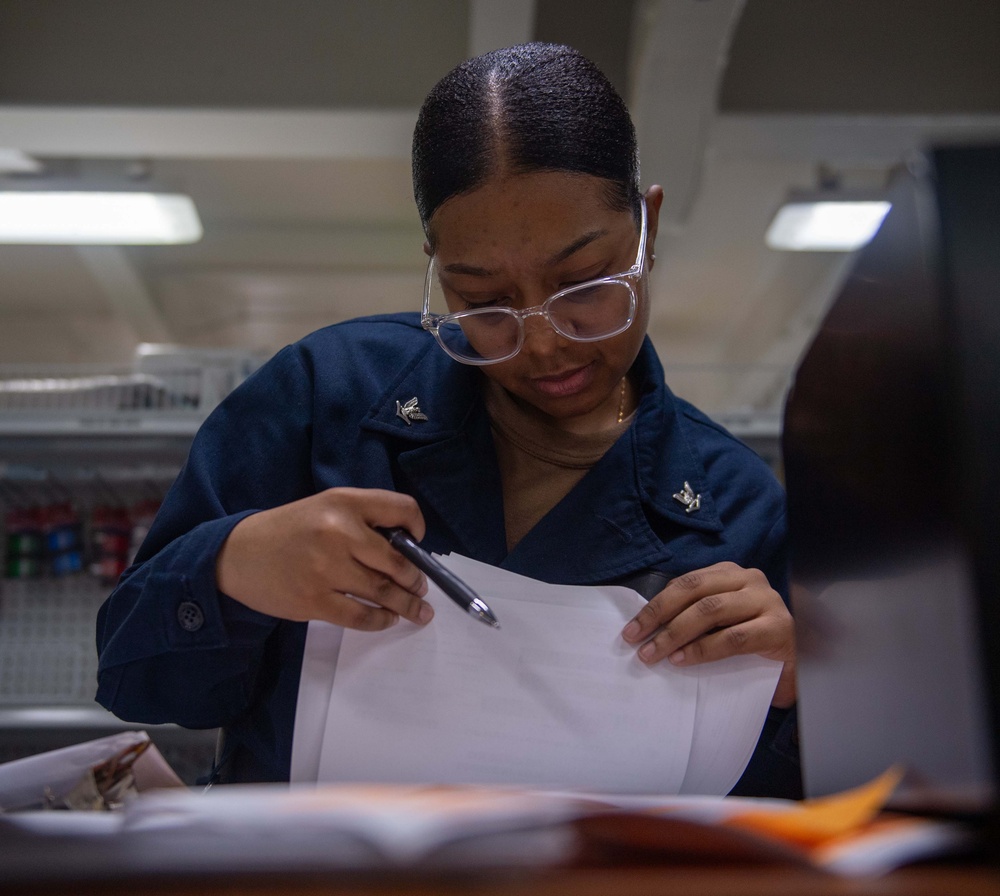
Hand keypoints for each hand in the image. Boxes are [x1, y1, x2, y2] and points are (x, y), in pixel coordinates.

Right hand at [216, 487, 432, 630]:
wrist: (237, 554)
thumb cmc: (290, 530)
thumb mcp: (326, 507)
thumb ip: (363, 519)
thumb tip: (407, 547)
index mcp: (344, 502)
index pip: (401, 509)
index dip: (418, 527)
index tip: (418, 543)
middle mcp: (339, 532)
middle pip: (398, 560)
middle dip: (416, 579)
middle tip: (421, 588)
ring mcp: (326, 569)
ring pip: (383, 592)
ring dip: (407, 604)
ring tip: (418, 611)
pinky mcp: (314, 601)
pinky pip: (361, 616)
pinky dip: (380, 620)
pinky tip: (387, 618)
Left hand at [621, 561, 796, 707]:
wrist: (795, 666)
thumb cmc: (750, 643)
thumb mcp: (718, 624)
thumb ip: (692, 617)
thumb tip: (647, 629)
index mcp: (729, 574)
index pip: (684, 583)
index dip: (654, 605)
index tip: (630, 629)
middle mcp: (749, 579)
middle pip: (693, 590)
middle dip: (659, 615)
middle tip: (635, 639)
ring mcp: (766, 601)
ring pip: (710, 610)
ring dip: (675, 633)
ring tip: (654, 653)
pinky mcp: (778, 627)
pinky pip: (732, 637)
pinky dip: (703, 649)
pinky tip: (682, 660)